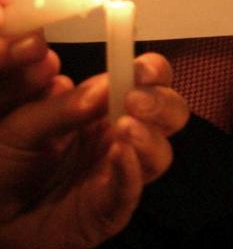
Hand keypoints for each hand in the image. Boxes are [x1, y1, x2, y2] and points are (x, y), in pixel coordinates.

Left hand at [0, 0, 189, 247]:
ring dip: (150, 138)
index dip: (153, 71)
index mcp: (105, 108)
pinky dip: (130, 173)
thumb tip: (103, 87)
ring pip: (161, 154)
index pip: (148, 81)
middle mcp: (121, 137)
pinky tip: (118, 157)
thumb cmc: (3, 166)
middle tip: (134, 99)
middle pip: (171, 114)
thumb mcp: (19, 125)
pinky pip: (131, 192)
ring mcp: (119, 174)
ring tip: (124, 128)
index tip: (140, 67)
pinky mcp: (109, 211)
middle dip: (161, 103)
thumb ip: (60, 107)